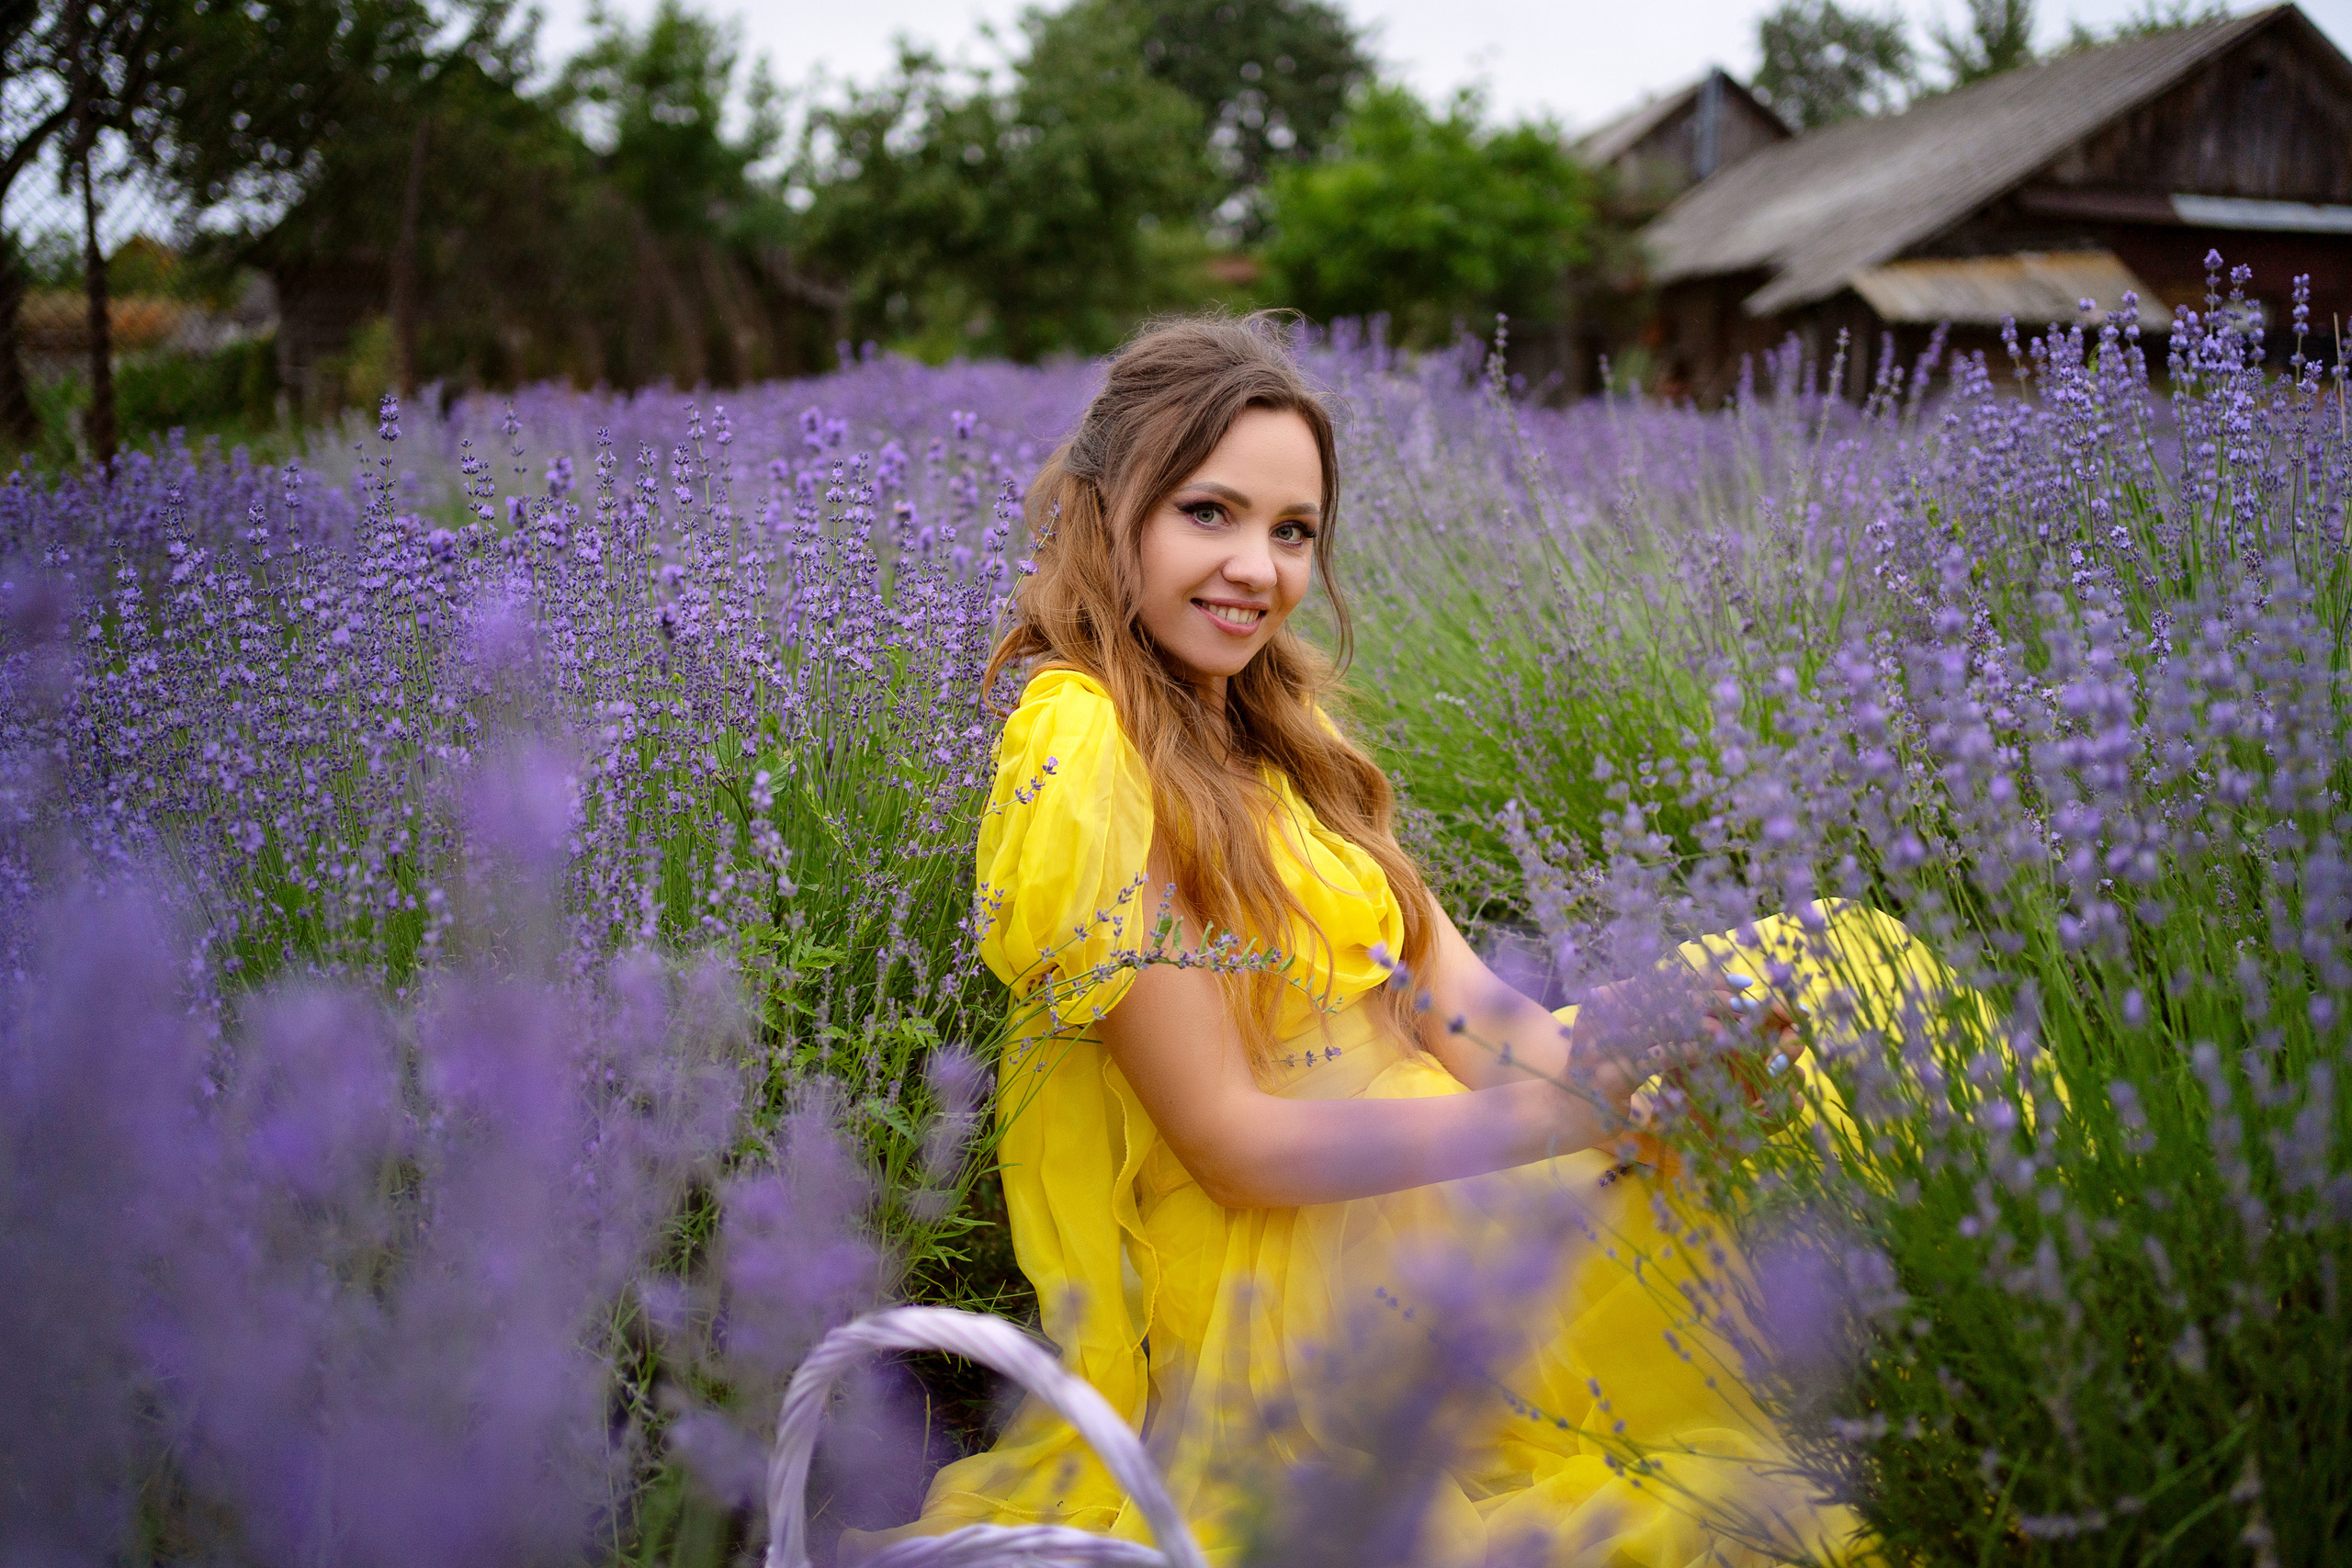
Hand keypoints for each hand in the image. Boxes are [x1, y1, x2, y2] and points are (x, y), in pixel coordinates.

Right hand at [1566, 963, 1799, 1125]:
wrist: (1560, 1112)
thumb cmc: (1599, 1074)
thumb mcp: (1621, 1037)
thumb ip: (1651, 1017)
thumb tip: (1704, 997)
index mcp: (1604, 999)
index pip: (1663, 981)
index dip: (1704, 979)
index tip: (1741, 983)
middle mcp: (1601, 1015)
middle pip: (1668, 998)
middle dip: (1713, 999)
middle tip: (1748, 1005)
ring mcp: (1604, 1044)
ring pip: (1667, 1024)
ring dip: (1709, 1024)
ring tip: (1741, 1027)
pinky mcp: (1612, 1074)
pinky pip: (1660, 1056)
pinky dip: (1693, 1050)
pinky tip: (1717, 1050)